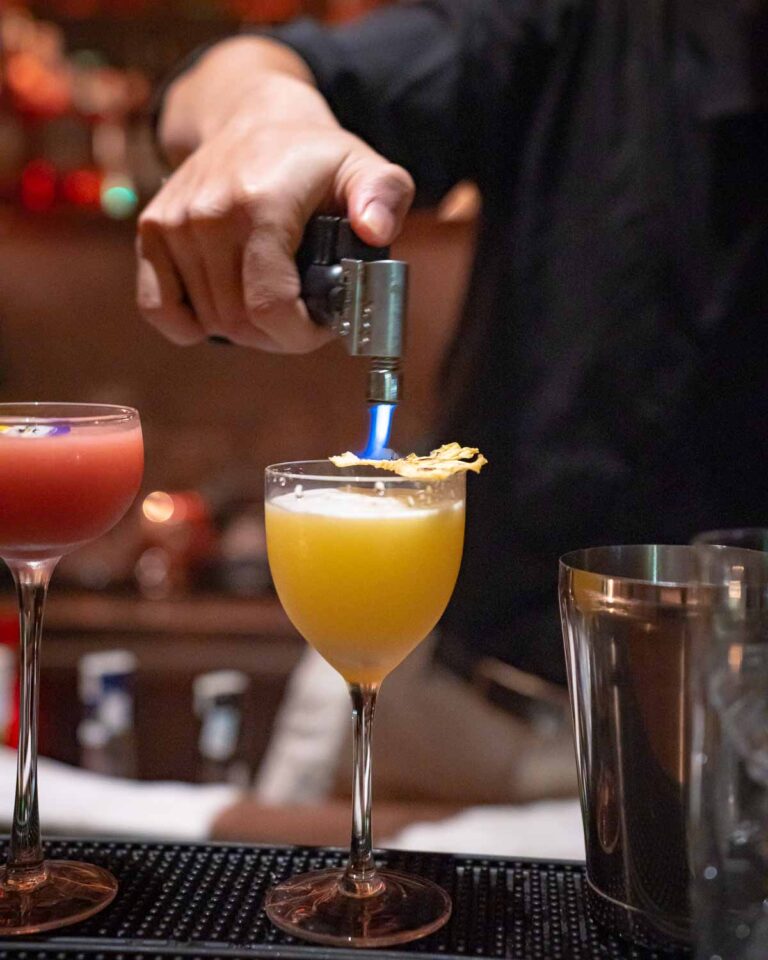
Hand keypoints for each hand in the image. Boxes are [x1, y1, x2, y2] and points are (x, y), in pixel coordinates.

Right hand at [137, 65, 413, 352]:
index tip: (322, 326)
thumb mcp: (362, 167)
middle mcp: (209, 212)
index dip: (300, 335)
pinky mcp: (152, 229)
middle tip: (302, 318)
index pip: (271, 307)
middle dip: (279, 336)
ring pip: (209, 320)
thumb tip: (375, 230)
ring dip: (244, 329)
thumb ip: (384, 195)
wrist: (251, 118)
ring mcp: (174, 222)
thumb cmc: (314, 157)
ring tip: (272, 303)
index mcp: (262, 203)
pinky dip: (189, 324)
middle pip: (240, 322)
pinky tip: (220, 308)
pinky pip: (158, 307)